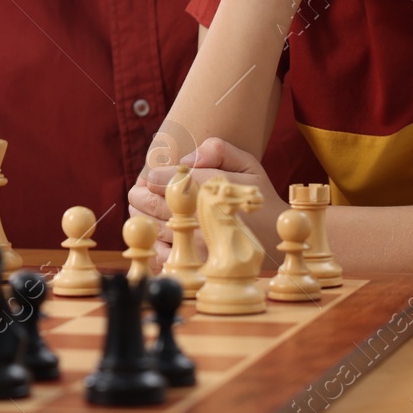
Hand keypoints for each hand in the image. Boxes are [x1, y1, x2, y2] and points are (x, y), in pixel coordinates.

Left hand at [128, 137, 281, 246]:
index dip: (152, 176)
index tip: (152, 176)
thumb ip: (217, 150)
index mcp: (213, 189)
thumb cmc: (254, 197)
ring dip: (141, 213)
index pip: (166, 179)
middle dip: (140, 192)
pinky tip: (156, 229)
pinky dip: (151, 240)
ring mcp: (197, 243)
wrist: (273, 237)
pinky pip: (158, 251)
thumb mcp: (247, 163)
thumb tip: (185, 161)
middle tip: (140, 189)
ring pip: (150, 224)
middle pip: (150, 201)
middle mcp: (203, 217)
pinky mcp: (194, 262)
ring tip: (144, 205)